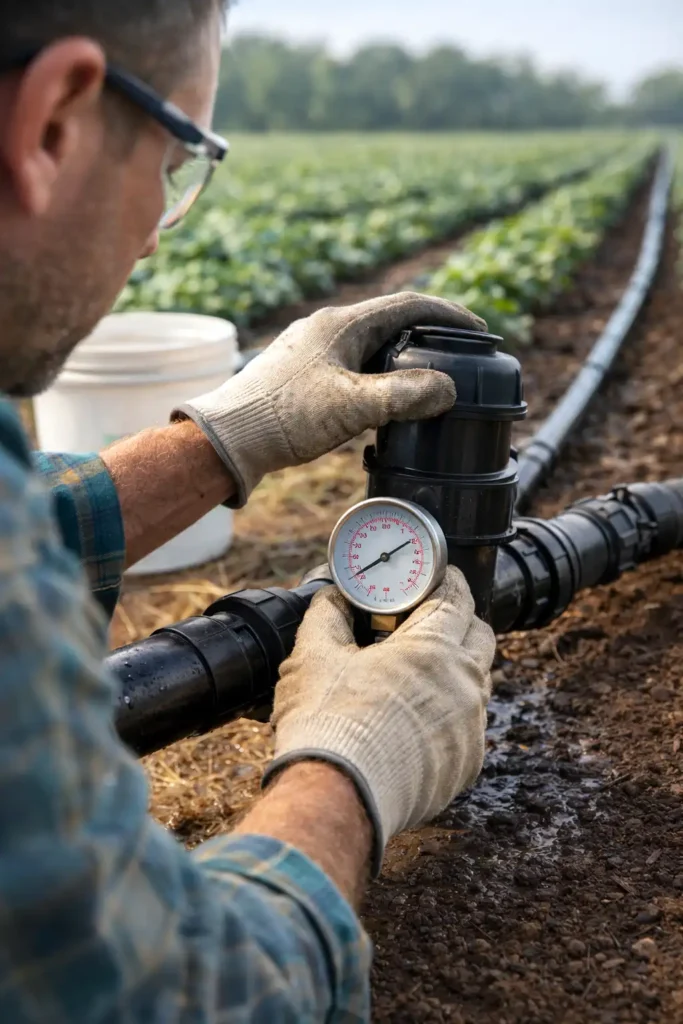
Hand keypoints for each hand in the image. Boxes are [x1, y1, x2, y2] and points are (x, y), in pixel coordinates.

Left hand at [173, 293, 484, 505]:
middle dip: (428, 335)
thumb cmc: (283, 418)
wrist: (226, 440)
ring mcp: (312, 351)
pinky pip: (352, 365)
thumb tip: (447, 389)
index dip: (448, 315)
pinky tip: (383, 402)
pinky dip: (378, 376)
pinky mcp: (302, 374)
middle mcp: (326, 329)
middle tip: (459, 356)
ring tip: (428, 380)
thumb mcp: (352, 407)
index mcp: (342, 325)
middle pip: (391, 322)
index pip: (408, 305)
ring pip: (370, 346)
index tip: (478, 330)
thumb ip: (403, 395)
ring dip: (402, 357)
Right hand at [262, 566, 495, 874]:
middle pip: (479, 637)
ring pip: (476, 685)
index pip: (457, 598)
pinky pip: (467, 729)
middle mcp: (465, 686)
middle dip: (458, 623)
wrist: (337, 799)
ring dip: (454, 673)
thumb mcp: (314, 656)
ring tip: (416, 676)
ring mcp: (470, 729)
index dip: (446, 583)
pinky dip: (448, 718)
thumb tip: (332, 599)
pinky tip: (414, 724)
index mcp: (434, 649)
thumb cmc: (327, 723)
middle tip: (425, 623)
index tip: (431, 581)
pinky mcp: (465, 767)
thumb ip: (328, 616)